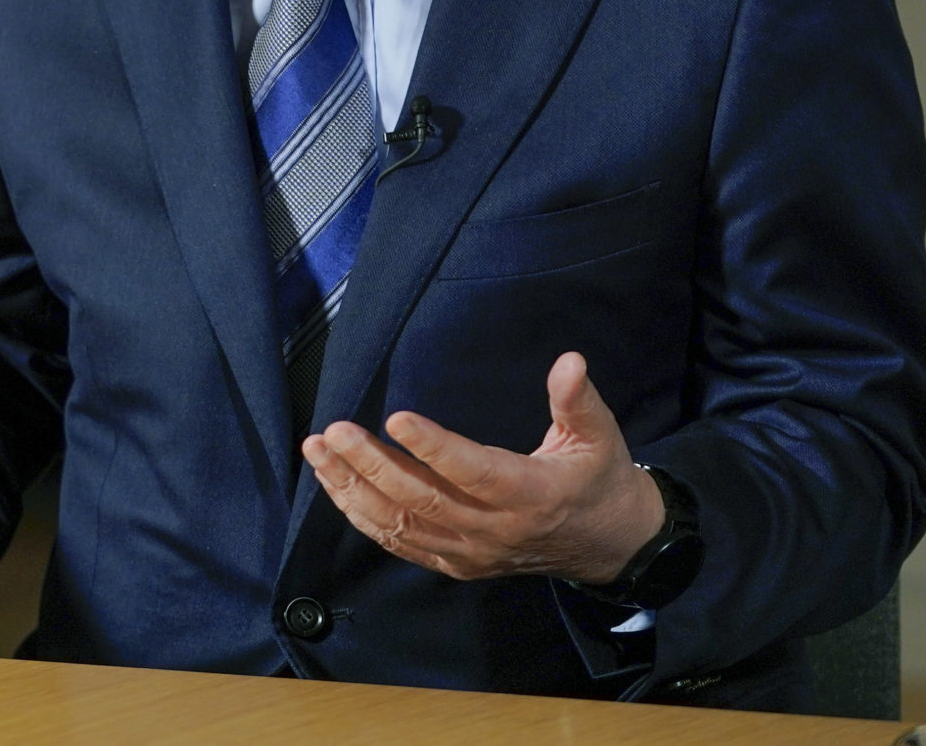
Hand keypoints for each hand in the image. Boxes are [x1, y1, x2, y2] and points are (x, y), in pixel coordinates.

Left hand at [301, 351, 664, 583]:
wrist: (608, 548)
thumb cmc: (598, 480)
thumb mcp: (599, 438)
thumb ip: (578, 401)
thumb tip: (570, 360)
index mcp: (531, 494)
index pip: (475, 472)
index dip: (434, 448)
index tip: (396, 417)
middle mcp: (494, 530)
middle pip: (422, 501)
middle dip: (371, 465)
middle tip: (333, 432)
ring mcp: (471, 552)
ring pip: (401, 526)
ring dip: (352, 489)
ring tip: (317, 451)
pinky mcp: (455, 564)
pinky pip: (400, 544)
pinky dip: (361, 516)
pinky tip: (333, 485)